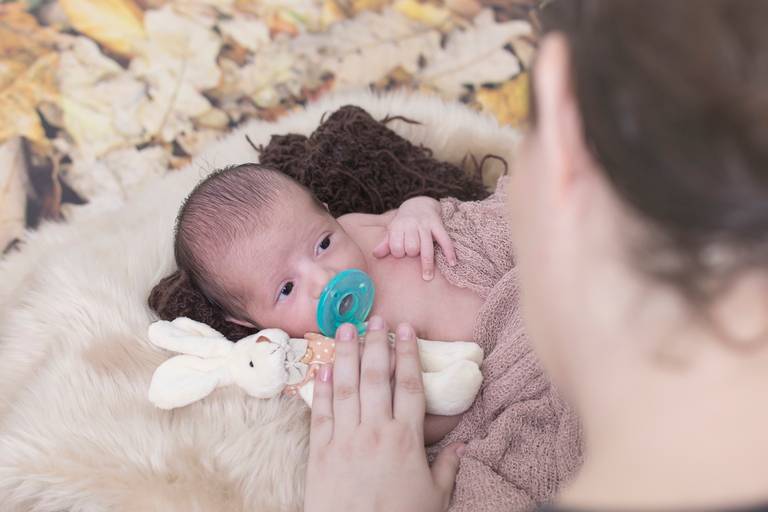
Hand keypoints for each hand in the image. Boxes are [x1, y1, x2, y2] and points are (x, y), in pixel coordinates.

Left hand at [304, 317, 464, 511]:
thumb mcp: (434, 498)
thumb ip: (448, 468)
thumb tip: (464, 446)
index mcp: (407, 439)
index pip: (409, 385)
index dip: (408, 353)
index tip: (406, 329)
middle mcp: (376, 431)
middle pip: (377, 377)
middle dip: (376, 343)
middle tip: (376, 318)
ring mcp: (345, 438)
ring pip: (347, 386)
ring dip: (346, 354)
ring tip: (346, 328)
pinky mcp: (320, 451)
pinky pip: (321, 412)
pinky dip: (321, 387)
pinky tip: (323, 366)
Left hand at [373, 197, 456, 279]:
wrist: (419, 204)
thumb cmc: (403, 223)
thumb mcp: (392, 230)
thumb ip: (385, 243)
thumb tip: (375, 255)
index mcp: (398, 227)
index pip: (396, 247)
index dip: (399, 253)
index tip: (401, 253)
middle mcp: (411, 225)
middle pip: (412, 248)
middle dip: (412, 254)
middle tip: (413, 253)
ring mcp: (426, 225)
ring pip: (426, 247)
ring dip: (427, 264)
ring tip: (427, 277)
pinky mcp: (438, 224)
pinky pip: (444, 240)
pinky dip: (449, 251)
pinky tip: (452, 263)